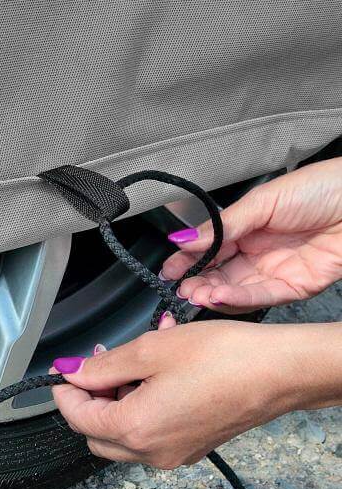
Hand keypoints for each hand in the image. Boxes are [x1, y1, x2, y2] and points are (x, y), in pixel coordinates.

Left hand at [50, 318, 341, 467]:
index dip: (64, 392)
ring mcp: (174, 453)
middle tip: (98, 363)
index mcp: (136, 429)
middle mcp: (152, 452)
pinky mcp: (191, 446)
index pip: (78, 418)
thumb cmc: (220, 357)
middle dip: (90, 398)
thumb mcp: (150, 350)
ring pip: (123, 434)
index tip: (65, 369)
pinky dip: (142, 405)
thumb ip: (103, 365)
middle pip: (96, 434)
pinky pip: (151, 431)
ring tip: (134, 359)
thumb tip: (71, 372)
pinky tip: (157, 372)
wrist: (278, 372)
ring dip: (118, 398)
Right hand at [161, 157, 341, 312]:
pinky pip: (262, 297)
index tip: (168, 270)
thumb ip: (223, 226)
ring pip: (236, 290)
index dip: (188, 261)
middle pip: (220, 274)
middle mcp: (258, 253)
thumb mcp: (262, 202)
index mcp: (247, 228)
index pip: (210, 250)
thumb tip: (185, 239)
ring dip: (214, 293)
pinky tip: (220, 295)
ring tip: (196, 293)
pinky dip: (239, 299)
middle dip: (197, 282)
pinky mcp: (294, 287)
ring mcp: (275, 271)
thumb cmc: (320, 188)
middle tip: (181, 287)